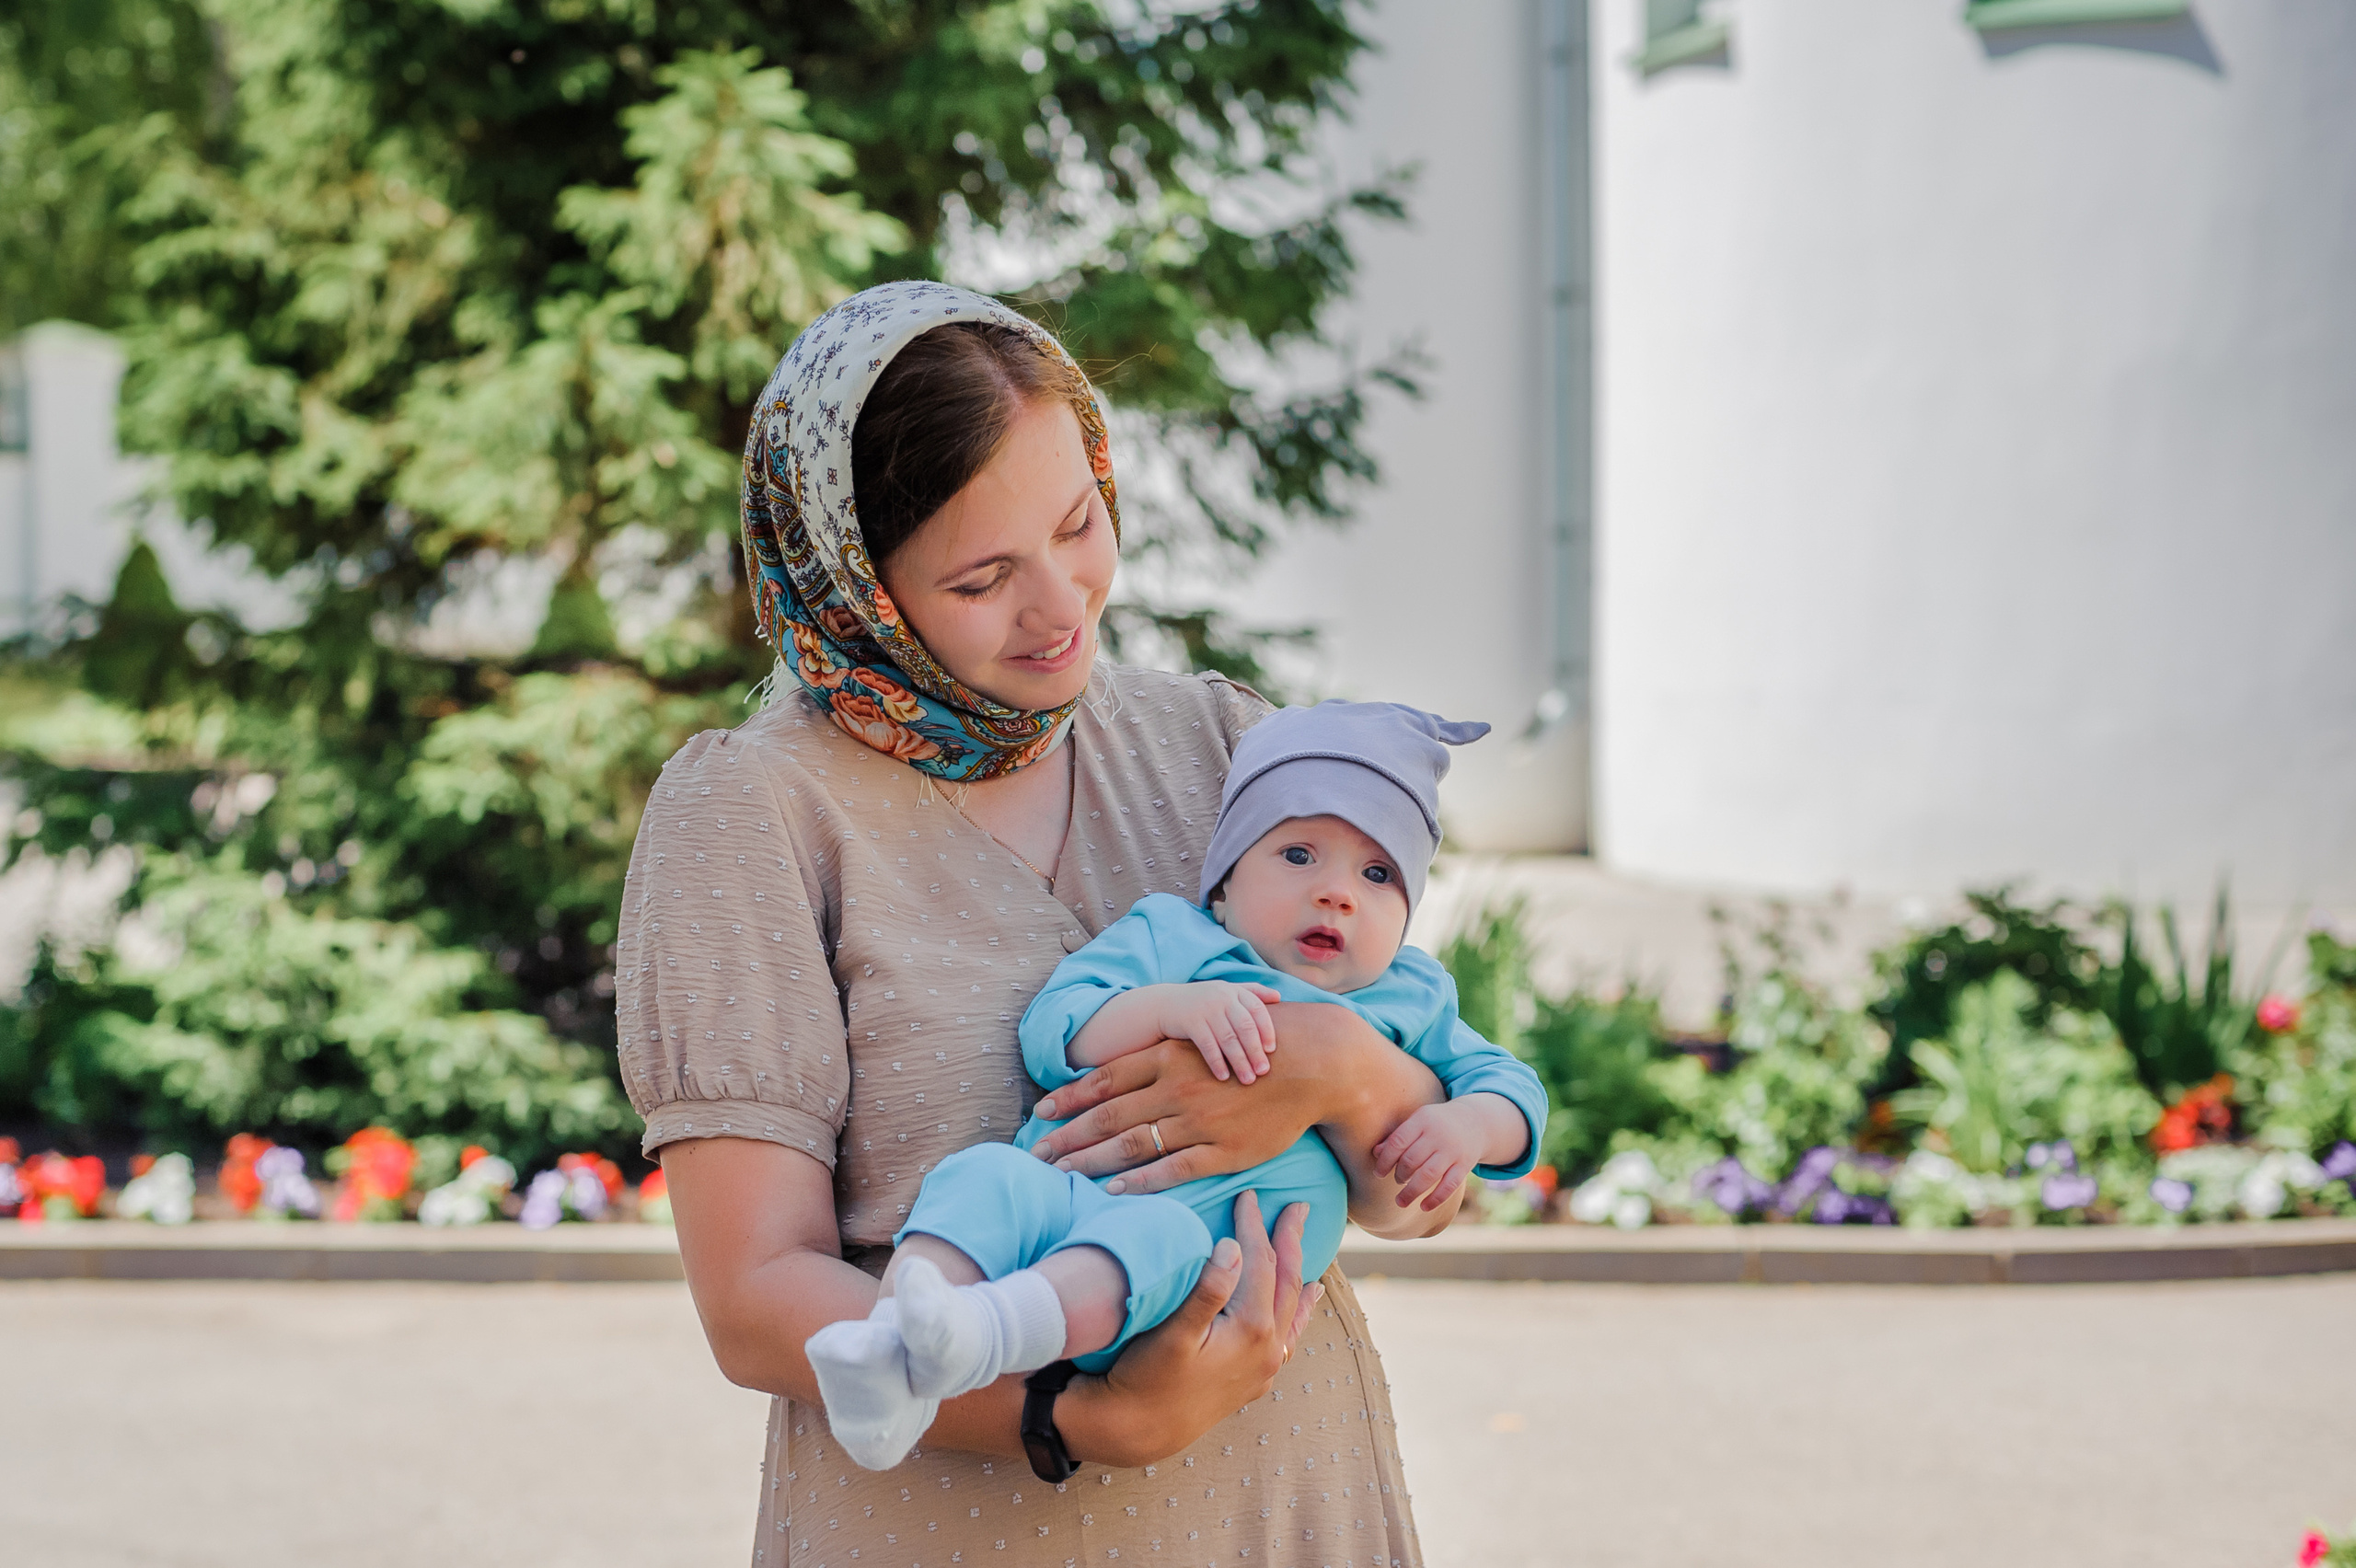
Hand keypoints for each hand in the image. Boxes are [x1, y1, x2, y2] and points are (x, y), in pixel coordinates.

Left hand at [1030, 1034, 1332, 1194]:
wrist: (1312, 1063)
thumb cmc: (1252, 1050)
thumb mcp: (1201, 1042)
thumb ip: (1161, 1060)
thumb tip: (1121, 1075)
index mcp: (1168, 1057)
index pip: (1105, 1079)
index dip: (1069, 1098)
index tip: (1041, 1113)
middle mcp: (1176, 1087)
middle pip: (1108, 1115)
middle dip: (1068, 1136)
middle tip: (1036, 1155)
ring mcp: (1198, 1120)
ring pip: (1132, 1144)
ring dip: (1091, 1161)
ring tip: (1061, 1176)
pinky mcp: (1223, 1149)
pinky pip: (1173, 1169)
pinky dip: (1140, 1181)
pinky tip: (1113, 1190)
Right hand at [1063, 1190, 1323, 1466]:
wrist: (1139, 1430)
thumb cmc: (1146, 1375)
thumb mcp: (1172, 1332)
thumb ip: (1206, 1290)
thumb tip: (1232, 1247)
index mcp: (1251, 1329)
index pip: (1260, 1263)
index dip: (1255, 1225)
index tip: (1249, 1194)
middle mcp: (1269, 1349)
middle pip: (1285, 1281)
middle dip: (1289, 1240)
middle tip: (1296, 1205)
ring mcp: (1266, 1367)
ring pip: (1291, 1308)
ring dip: (1298, 1273)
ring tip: (1307, 1246)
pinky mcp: (1256, 1380)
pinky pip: (1288, 1335)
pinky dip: (1297, 1311)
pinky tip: (1305, 1301)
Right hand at [1157, 980, 1281, 1083]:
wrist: (1164, 1004)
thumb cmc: (1202, 1001)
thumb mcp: (1225, 991)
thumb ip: (1251, 992)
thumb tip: (1278, 996)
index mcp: (1234, 991)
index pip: (1257, 1010)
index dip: (1266, 1030)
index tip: (1271, 1051)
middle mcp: (1222, 997)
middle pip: (1245, 1027)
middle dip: (1255, 1051)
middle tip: (1263, 1071)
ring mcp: (1205, 1009)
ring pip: (1228, 1039)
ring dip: (1240, 1061)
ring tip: (1247, 1079)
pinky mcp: (1190, 1021)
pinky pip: (1208, 1045)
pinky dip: (1217, 1062)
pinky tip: (1223, 1076)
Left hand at [1370, 1101, 1483, 1211]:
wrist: (1474, 1122)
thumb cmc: (1436, 1124)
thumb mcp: (1418, 1122)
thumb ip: (1398, 1137)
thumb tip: (1375, 1152)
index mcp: (1423, 1120)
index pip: (1398, 1142)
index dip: (1385, 1160)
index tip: (1378, 1174)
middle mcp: (1438, 1134)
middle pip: (1412, 1160)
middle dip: (1400, 1175)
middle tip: (1397, 1181)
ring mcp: (1453, 1150)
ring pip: (1429, 1175)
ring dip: (1412, 1191)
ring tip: (1401, 1202)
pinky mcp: (1465, 1164)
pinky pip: (1449, 1185)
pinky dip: (1435, 1198)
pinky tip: (1423, 1207)